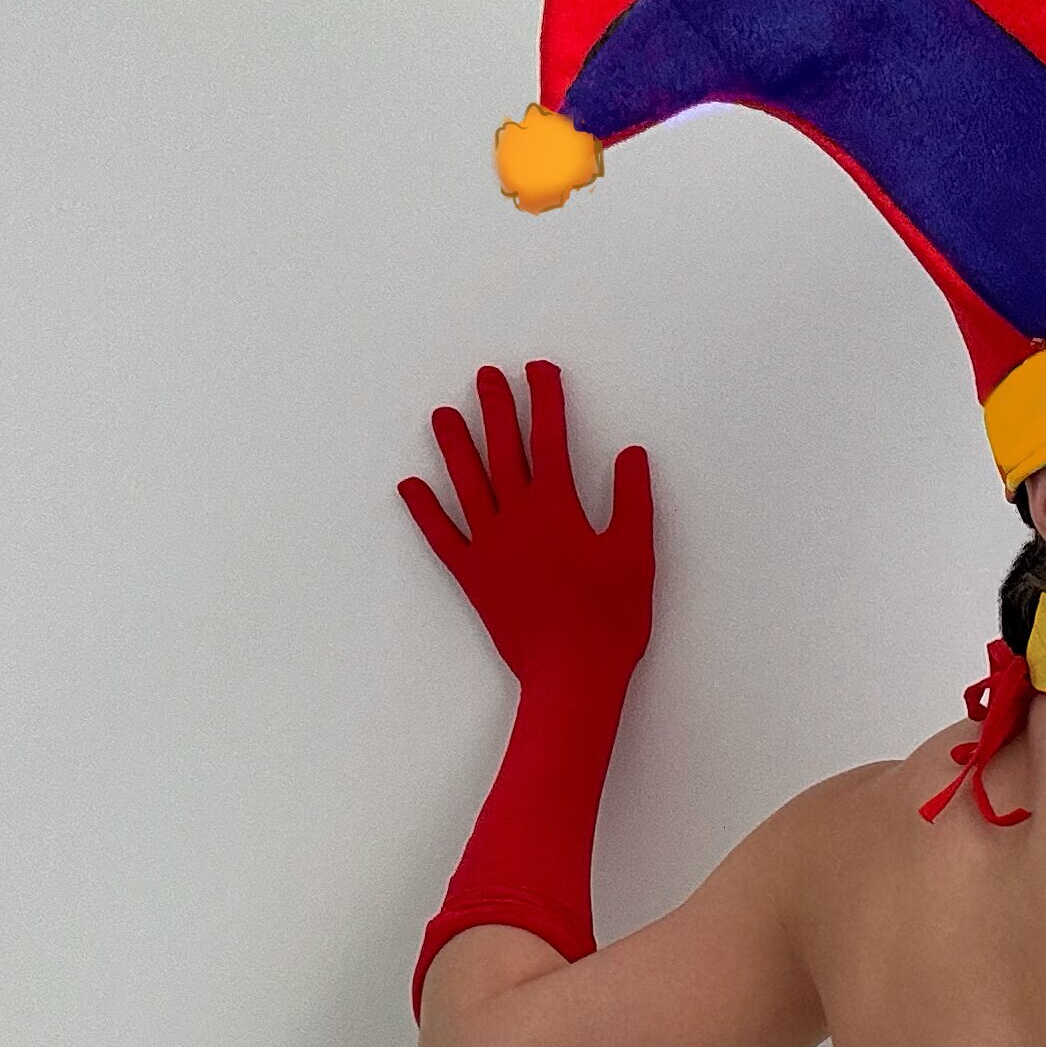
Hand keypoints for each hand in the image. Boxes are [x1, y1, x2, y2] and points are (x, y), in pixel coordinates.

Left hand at [398, 360, 653, 693]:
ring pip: (466, 484)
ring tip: (444, 414)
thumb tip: (630, 455)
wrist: (572, 674)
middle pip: (503, 451)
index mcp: (557, 508)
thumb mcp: (635, 555)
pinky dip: (425, 511)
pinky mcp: (474, 577)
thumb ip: (630, 501)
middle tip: (487, 377)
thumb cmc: (609, 619)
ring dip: (454, 446)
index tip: (539, 372)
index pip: (550, 439)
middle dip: (497, 410)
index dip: (545, 401)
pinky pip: (442, 536)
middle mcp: (517, 518)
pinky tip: (410, 486)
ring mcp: (490, 546)